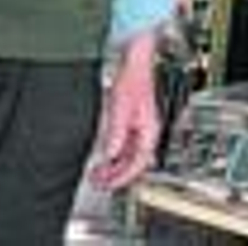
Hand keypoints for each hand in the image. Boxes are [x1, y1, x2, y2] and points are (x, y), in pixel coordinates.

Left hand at [87, 30, 159, 190]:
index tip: (108, 184)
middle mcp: (147, 132)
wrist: (134, 62)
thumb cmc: (132, 79)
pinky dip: (113, 156)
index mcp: (149, 130)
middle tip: (99, 182)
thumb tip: (110, 155)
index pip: (139, 163)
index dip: (123, 177)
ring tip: (98, 173)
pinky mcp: (132, 124)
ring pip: (129, 157)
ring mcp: (140, 128)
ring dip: (114, 167)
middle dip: (117, 175)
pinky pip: (124, 147)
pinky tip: (102, 158)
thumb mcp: (119, 108)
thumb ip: (115, 134)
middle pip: (135, 163)